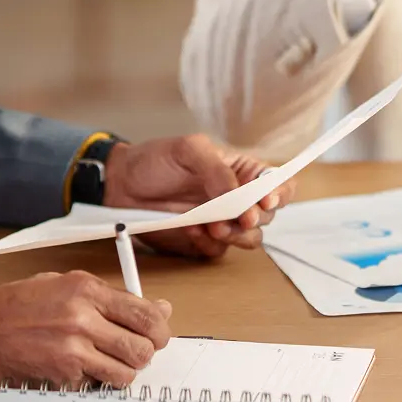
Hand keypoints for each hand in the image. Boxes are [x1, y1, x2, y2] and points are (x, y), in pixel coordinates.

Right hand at [0, 271, 171, 389]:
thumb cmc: (11, 307)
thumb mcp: (59, 285)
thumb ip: (108, 298)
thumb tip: (157, 308)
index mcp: (86, 287)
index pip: (146, 312)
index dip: (159, 329)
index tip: (157, 335)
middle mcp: (84, 314)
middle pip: (145, 344)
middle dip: (145, 353)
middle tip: (132, 354)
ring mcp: (74, 345)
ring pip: (128, 370)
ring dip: (123, 372)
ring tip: (104, 364)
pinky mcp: (63, 372)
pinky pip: (100, 384)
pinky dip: (97, 383)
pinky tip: (79, 372)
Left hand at [103, 135, 284, 258]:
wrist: (121, 186)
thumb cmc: (154, 160)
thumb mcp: (186, 150)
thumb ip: (215, 168)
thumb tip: (237, 193)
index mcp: (240, 170)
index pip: (277, 182)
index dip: (279, 192)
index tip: (266, 200)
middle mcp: (236, 198)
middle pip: (268, 215)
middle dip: (255, 218)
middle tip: (240, 217)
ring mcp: (222, 221)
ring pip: (250, 238)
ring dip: (236, 235)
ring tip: (212, 226)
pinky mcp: (204, 242)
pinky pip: (219, 252)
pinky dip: (209, 244)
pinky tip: (191, 230)